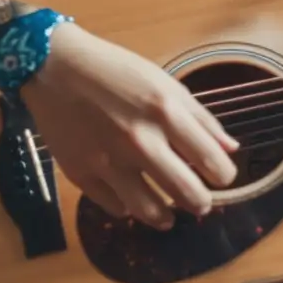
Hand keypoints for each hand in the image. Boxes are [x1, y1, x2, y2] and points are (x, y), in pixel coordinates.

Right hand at [21, 22, 239, 227]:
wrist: (52, 65)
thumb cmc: (114, 70)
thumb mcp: (164, 83)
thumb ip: (200, 118)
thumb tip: (230, 150)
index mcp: (166, 113)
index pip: (213, 163)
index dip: (223, 176)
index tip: (219, 177)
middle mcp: (139, 141)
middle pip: (188, 194)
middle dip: (201, 203)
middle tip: (199, 202)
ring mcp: (108, 161)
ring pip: (152, 212)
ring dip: (166, 217)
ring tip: (168, 214)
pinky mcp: (80, 173)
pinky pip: (115, 207)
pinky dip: (127, 207)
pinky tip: (131, 199)